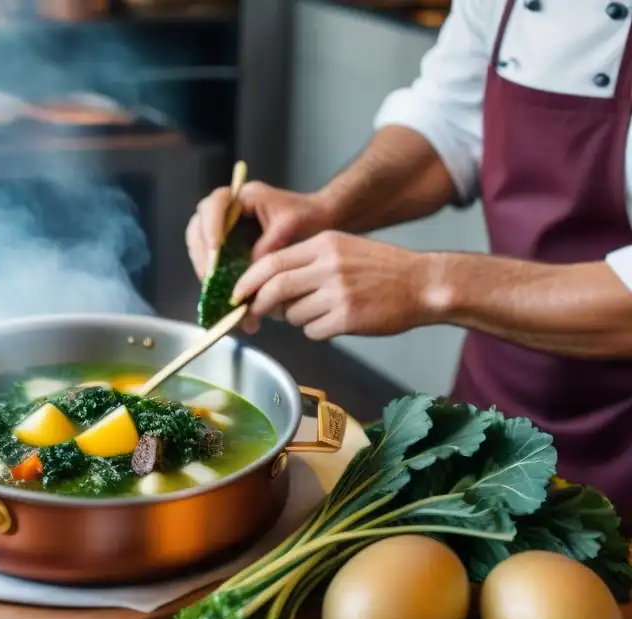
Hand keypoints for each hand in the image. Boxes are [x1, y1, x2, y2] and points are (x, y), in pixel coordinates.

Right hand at [184, 182, 334, 280]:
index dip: (210, 225)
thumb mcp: (290, 226)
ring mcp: (226, 228)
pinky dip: (213, 275)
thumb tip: (248, 271)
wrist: (321, 220)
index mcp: (244, 197)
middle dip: (201, 253)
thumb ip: (268, 245)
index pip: (215, 204)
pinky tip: (219, 292)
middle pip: (198, 226)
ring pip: (199, 244)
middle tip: (209, 277)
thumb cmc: (308, 216)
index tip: (215, 248)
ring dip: (203, 266)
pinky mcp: (229, 245)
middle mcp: (229, 210)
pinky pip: (211, 259)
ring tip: (213, 289)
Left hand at [231, 231, 438, 338]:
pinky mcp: (348, 317)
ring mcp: (339, 292)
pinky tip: (336, 322)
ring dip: (295, 319)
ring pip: (293, 313)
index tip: (237, 294)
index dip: (248, 281)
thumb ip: (307, 263)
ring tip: (319, 312)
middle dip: (257, 304)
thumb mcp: (343, 249)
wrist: (423, 284)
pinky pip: (312, 331)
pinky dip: (316, 331)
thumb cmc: (382, 269)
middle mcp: (329, 266)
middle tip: (251, 315)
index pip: (271, 261)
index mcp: (324, 245)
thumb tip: (268, 288)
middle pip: (274, 287)